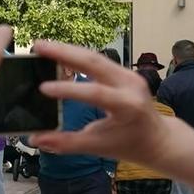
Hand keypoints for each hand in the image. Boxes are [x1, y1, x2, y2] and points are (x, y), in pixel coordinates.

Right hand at [31, 41, 167, 164]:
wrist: (157, 139)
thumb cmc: (129, 144)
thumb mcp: (98, 147)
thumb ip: (67, 143)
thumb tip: (36, 139)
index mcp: (127, 106)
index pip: (95, 93)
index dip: (68, 89)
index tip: (43, 88)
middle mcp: (130, 85)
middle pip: (94, 62)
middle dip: (64, 52)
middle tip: (38, 47)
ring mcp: (128, 75)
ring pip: (94, 56)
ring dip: (68, 50)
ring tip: (43, 46)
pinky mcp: (123, 72)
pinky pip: (98, 60)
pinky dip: (77, 56)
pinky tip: (59, 53)